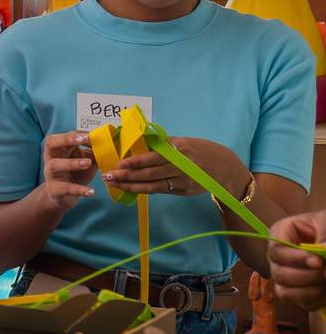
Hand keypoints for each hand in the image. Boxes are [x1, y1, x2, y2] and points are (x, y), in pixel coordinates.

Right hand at [40, 130, 95, 211]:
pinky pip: (64, 189)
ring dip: (71, 162)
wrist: (64, 197)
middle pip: (51, 143)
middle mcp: (51, 158)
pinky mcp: (54, 190)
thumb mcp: (86, 160)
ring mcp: (51, 174)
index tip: (90, 134)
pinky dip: (78, 190)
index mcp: (59, 149)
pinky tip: (91, 192)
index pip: (63, 136)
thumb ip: (94, 152)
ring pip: (55, 165)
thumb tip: (107, 142)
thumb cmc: (76, 174)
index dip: (75, 134)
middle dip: (66, 139)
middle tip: (83, 139)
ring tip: (88, 163)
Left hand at [104, 137, 246, 197]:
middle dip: (127, 175)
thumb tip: (138, 143)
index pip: (153, 157)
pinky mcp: (182, 190)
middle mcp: (180, 165)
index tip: (119, 163)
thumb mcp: (184, 143)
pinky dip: (142, 190)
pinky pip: (159, 190)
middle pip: (149, 172)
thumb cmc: (199, 151)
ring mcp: (182, 180)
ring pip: (152, 185)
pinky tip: (129, 188)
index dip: (135, 162)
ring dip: (130, 185)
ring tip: (114, 183)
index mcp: (179, 149)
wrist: (225, 168)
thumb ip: (163, 145)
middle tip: (108, 175)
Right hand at [268, 212, 325, 309]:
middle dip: (305, 276)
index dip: (295, 258)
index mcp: (281, 233)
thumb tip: (324, 250)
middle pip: (278, 273)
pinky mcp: (297, 291)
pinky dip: (316, 300)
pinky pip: (301, 303)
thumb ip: (325, 234)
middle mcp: (279, 257)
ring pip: (285, 293)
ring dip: (309, 291)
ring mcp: (286, 275)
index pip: (276, 250)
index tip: (318, 262)